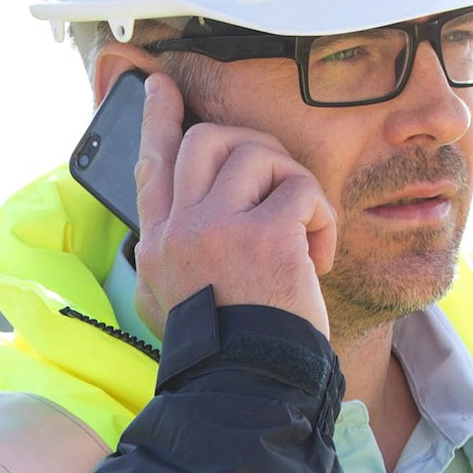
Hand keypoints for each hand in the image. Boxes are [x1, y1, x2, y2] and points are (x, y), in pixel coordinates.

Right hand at [128, 73, 334, 331]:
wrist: (246, 387)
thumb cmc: (223, 353)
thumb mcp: (171, 303)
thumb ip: (171, 257)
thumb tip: (172, 228)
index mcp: (159, 244)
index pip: (153, 163)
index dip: (158, 118)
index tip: (161, 85)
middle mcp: (180, 229)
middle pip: (205, 141)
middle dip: (252, 148)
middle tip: (278, 177)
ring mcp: (219, 228)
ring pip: (256, 155)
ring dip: (292, 186)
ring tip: (303, 231)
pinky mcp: (266, 235)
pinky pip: (300, 190)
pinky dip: (319, 220)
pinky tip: (318, 257)